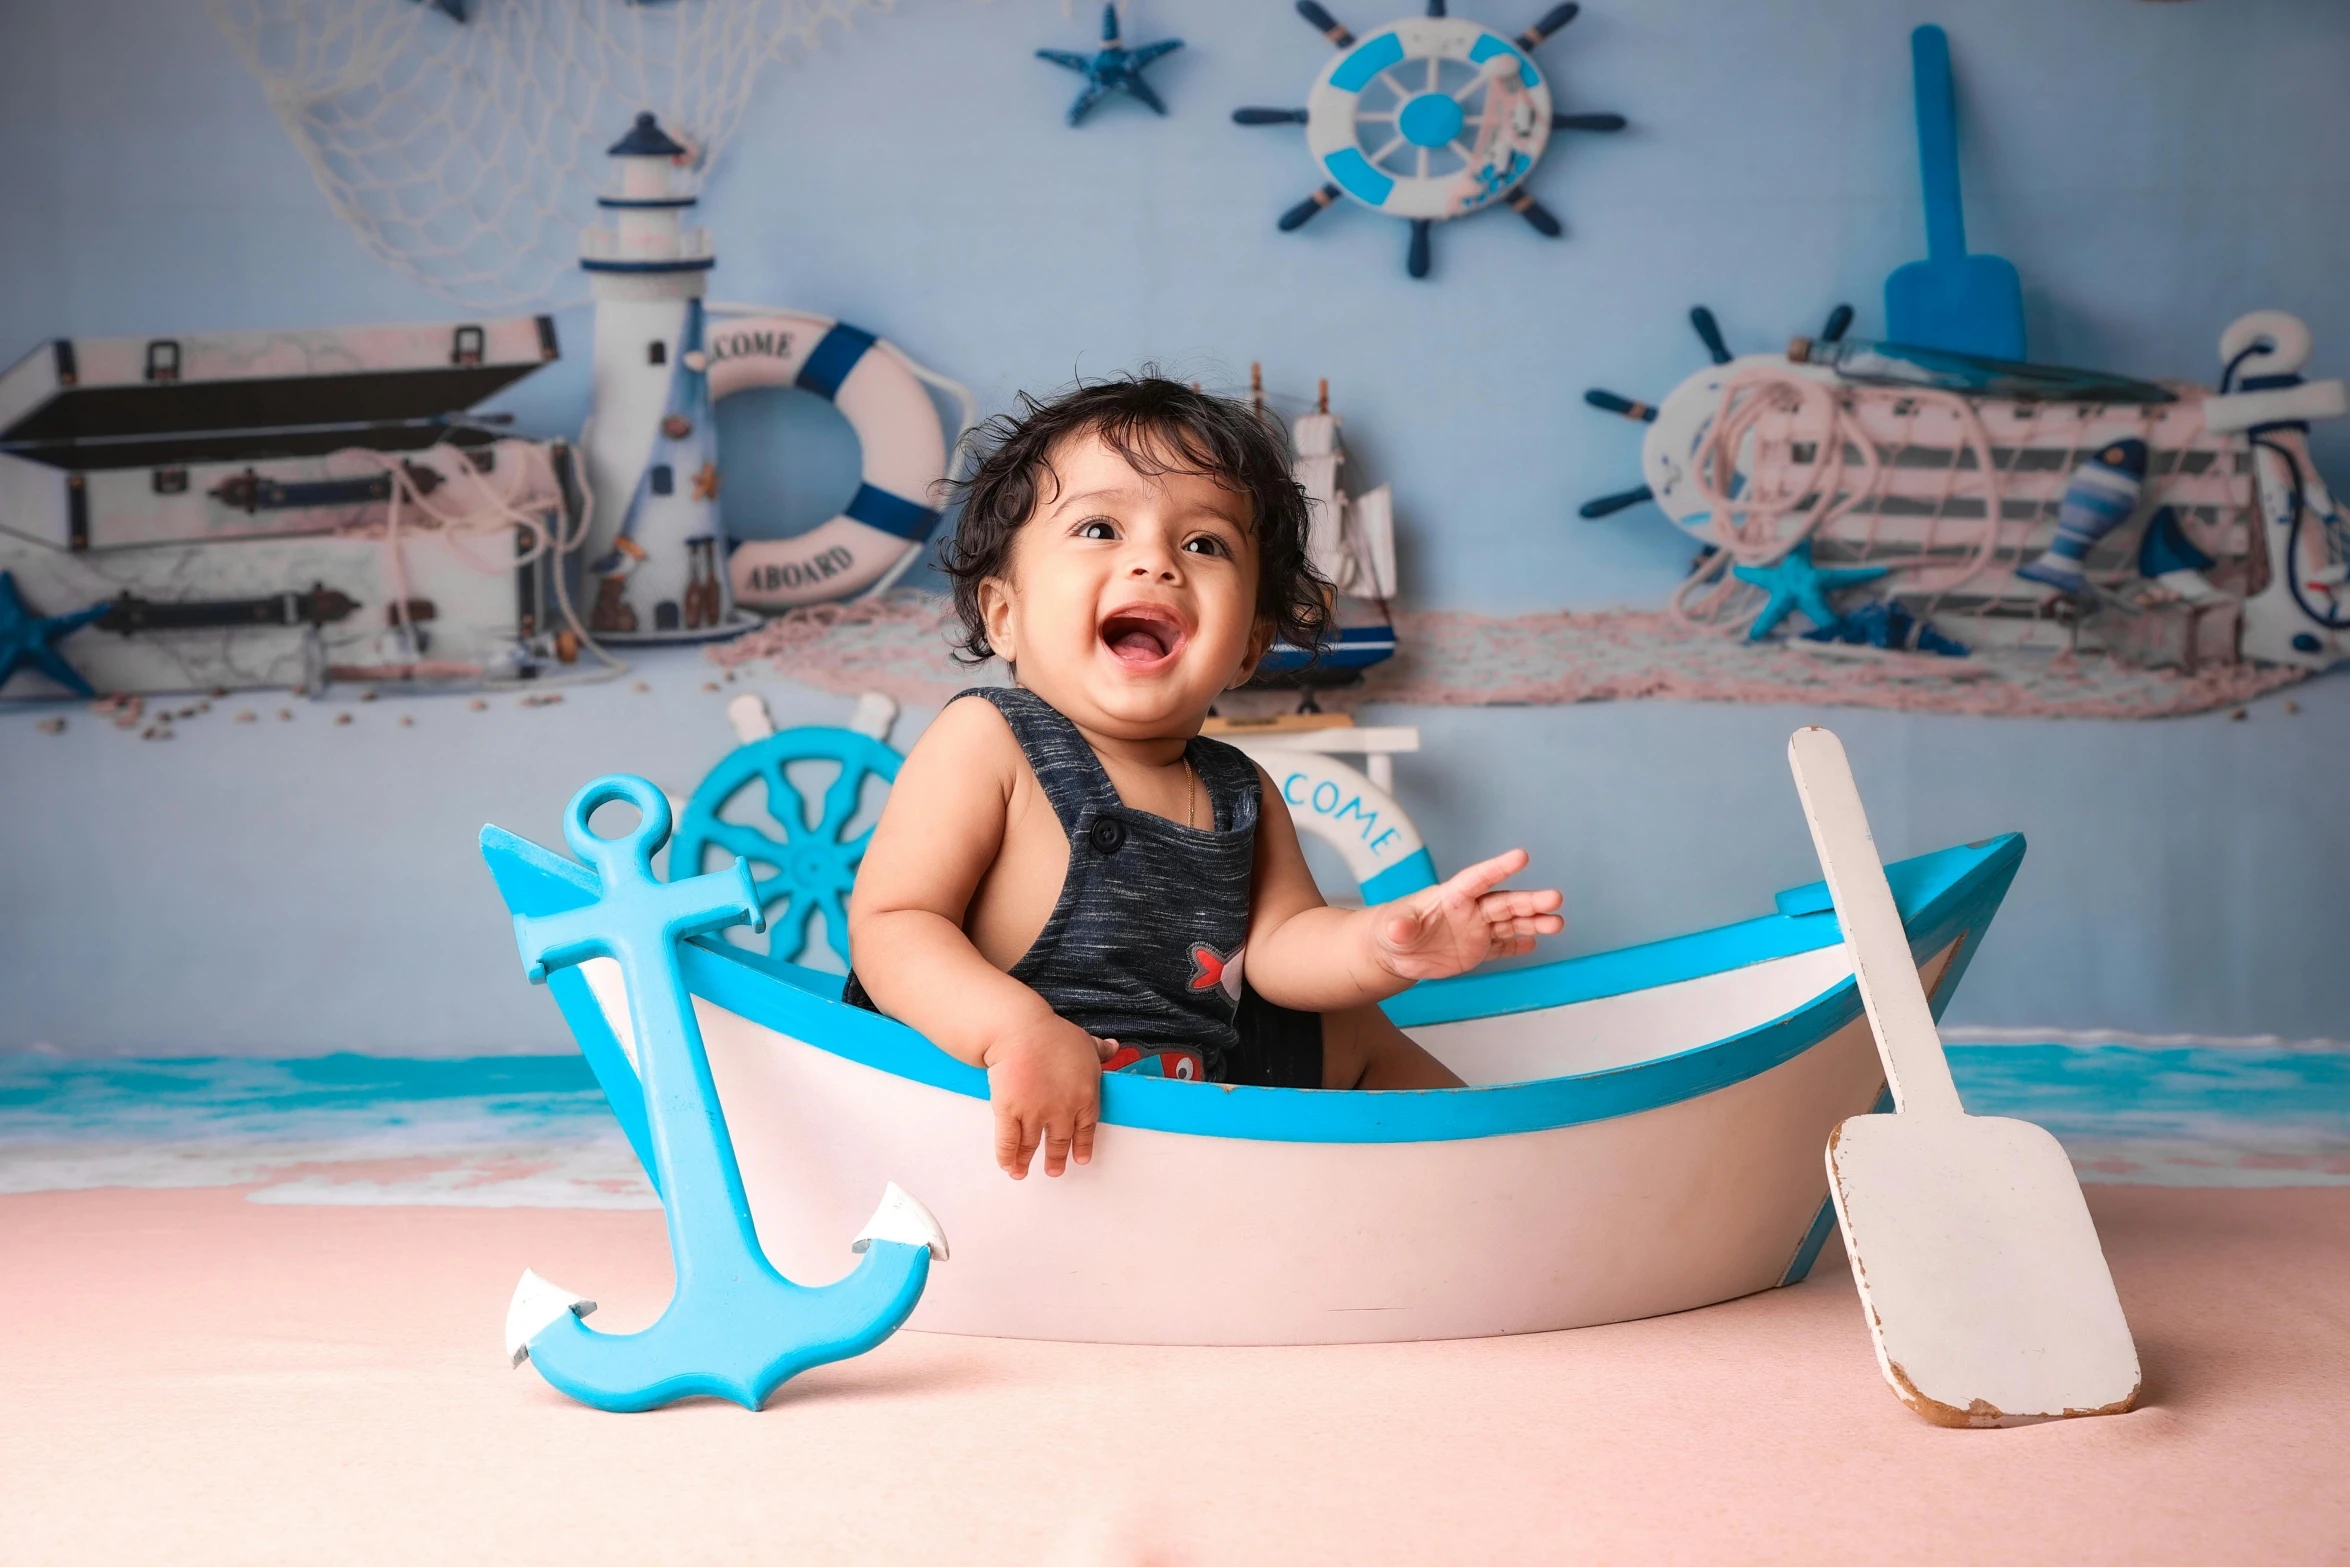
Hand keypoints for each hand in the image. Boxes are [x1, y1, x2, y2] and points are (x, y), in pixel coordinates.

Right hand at [983, 1022, 1116, 1179]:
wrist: (1021, 1032)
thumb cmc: (1053, 1035)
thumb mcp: (1085, 1042)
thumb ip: (1100, 1050)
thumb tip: (1114, 1047)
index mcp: (1084, 1097)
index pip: (1086, 1128)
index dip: (1082, 1145)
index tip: (1080, 1159)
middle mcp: (1062, 1111)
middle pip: (1059, 1140)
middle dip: (1055, 1158)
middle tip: (1054, 1171)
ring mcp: (1035, 1113)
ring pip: (1031, 1144)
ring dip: (1026, 1160)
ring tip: (1022, 1171)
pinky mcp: (1010, 1112)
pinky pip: (1008, 1141)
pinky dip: (1007, 1155)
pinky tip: (1007, 1164)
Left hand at [1370, 848, 1562, 981]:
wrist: (1394, 951)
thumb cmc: (1391, 930)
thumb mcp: (1392, 929)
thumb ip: (1399, 927)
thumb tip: (1398, 927)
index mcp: (1451, 896)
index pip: (1478, 878)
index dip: (1498, 868)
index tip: (1521, 856)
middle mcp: (1470, 910)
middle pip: (1505, 902)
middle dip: (1530, 901)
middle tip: (1555, 899)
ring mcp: (1476, 929)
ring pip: (1511, 923)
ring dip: (1535, 923)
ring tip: (1557, 923)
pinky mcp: (1477, 949)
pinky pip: (1502, 946)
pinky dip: (1518, 946)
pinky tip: (1536, 944)